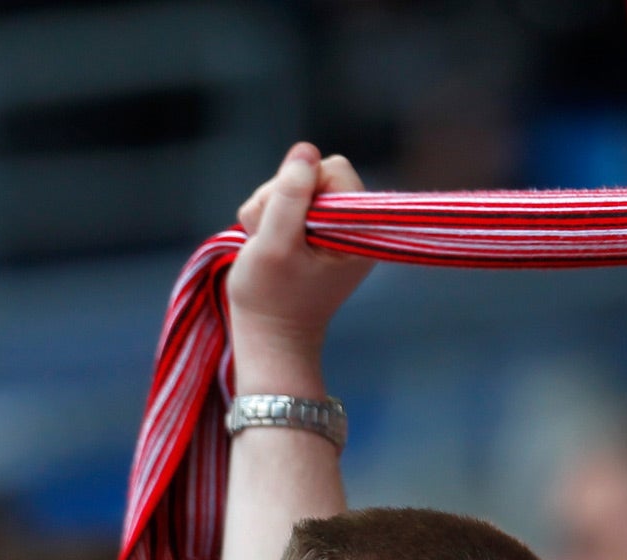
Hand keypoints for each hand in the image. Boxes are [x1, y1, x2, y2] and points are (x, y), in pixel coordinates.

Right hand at [226, 143, 373, 386]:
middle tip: (270, 238)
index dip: (301, 187)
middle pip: (313, 174)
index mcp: (360, 231)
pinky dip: (271, 220)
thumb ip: (289, 197)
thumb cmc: (270, 299)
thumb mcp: (273, 245)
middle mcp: (355, 226)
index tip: (285, 222)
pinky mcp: (317, 236)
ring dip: (271, 211)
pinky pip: (291, 204)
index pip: (334, 169)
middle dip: (282, 199)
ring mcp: (336, 231)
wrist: (269, 340)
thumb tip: (305, 151)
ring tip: (267, 248)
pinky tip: (269, 248)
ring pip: (296, 187)